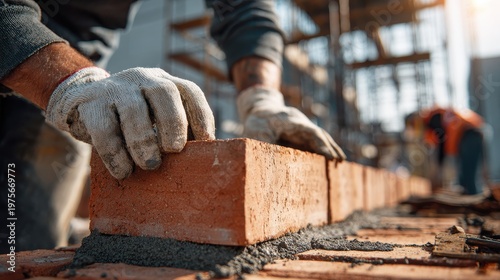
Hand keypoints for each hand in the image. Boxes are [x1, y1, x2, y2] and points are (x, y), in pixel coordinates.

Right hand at [46, 67, 214, 178]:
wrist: (81, 104)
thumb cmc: (131, 121)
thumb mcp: (154, 117)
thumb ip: (174, 131)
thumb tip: (199, 160)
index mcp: (164, 82)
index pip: (189, 91)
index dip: (201, 116)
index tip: (206, 142)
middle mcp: (143, 79)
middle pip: (164, 93)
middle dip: (173, 124)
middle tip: (174, 150)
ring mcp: (116, 88)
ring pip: (134, 110)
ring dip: (144, 142)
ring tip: (150, 165)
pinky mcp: (90, 103)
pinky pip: (104, 129)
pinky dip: (115, 154)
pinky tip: (123, 172)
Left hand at [236, 86, 345, 160]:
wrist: (262, 110)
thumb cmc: (258, 122)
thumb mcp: (256, 132)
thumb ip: (264, 145)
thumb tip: (269, 161)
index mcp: (292, 122)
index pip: (310, 132)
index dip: (321, 144)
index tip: (329, 156)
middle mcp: (302, 123)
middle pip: (320, 135)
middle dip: (330, 147)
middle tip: (339, 161)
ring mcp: (304, 128)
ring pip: (321, 137)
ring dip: (331, 148)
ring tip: (341, 162)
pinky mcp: (304, 134)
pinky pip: (317, 142)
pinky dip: (325, 149)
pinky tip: (333, 160)